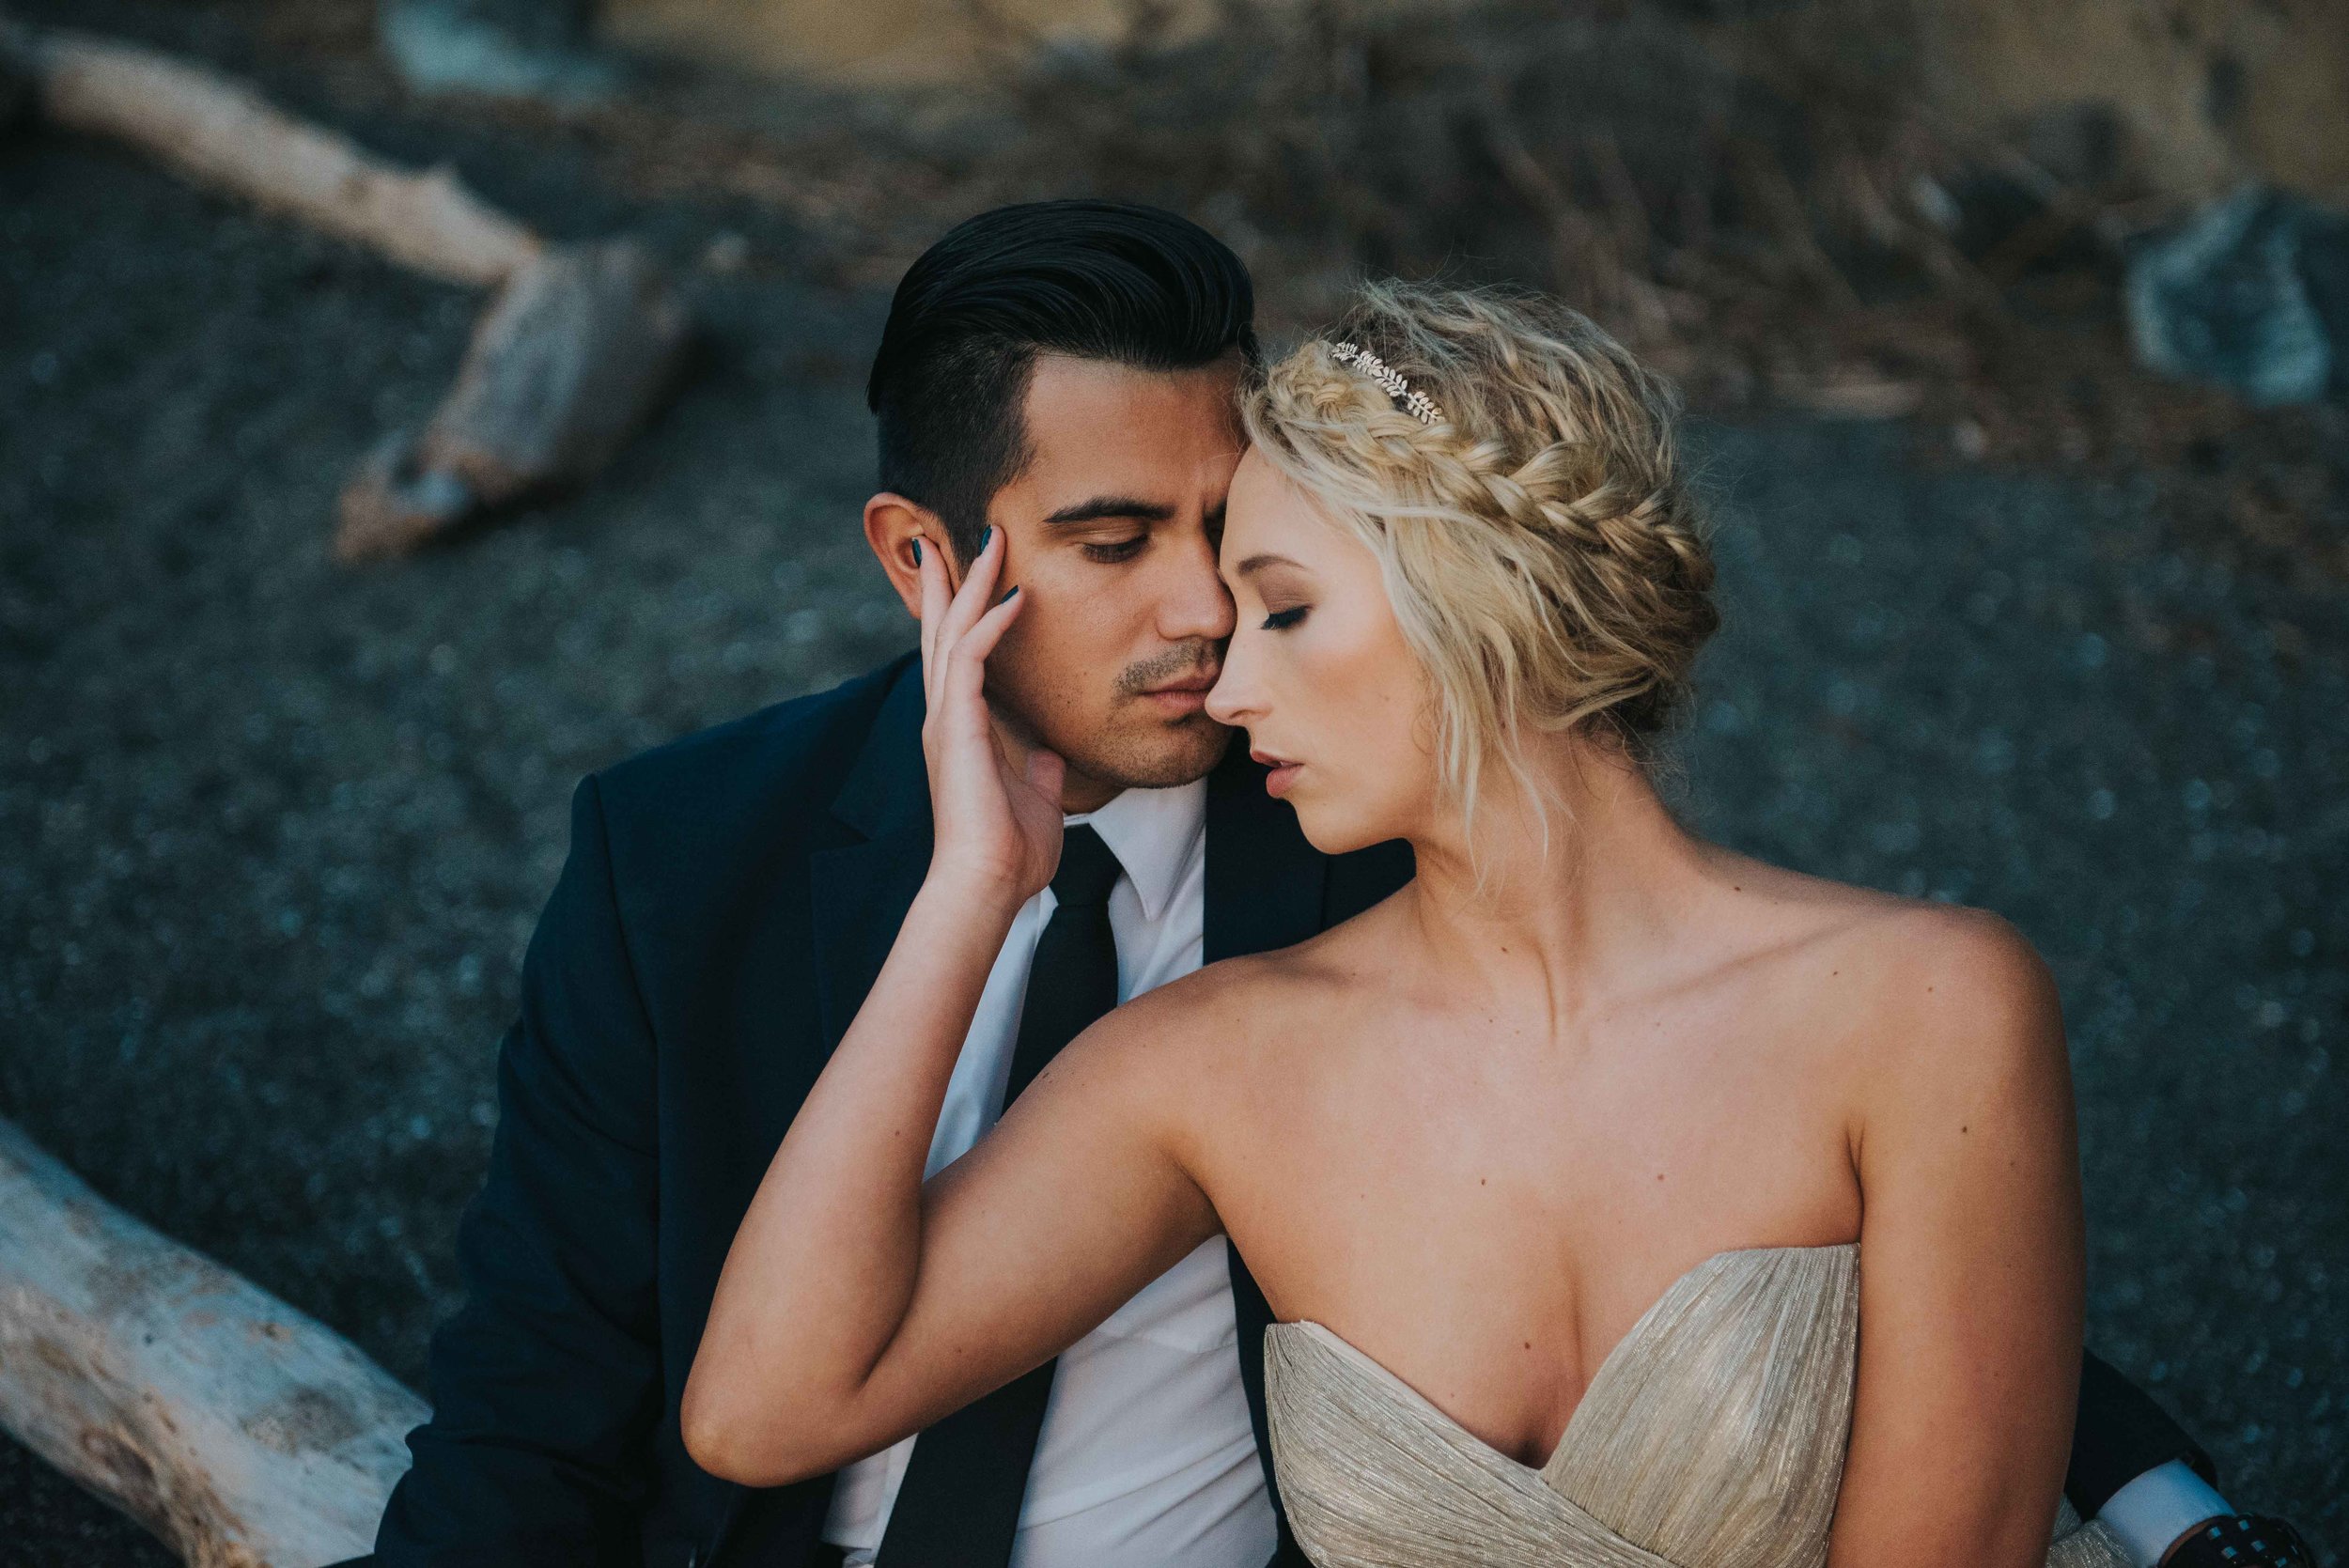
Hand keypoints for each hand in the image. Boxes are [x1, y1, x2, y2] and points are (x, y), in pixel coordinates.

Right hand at [916, 529, 1066, 904]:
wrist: (987, 885)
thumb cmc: (1009, 853)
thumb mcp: (1036, 800)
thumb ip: (1039, 772)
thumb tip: (1050, 755)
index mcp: (958, 730)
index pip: (955, 655)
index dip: (960, 610)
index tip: (968, 568)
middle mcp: (944, 716)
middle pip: (943, 630)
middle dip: (953, 579)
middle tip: (959, 533)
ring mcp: (945, 718)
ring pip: (952, 631)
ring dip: (973, 583)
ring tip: (991, 540)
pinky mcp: (956, 724)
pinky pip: (971, 657)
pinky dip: (991, 622)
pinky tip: (1015, 595)